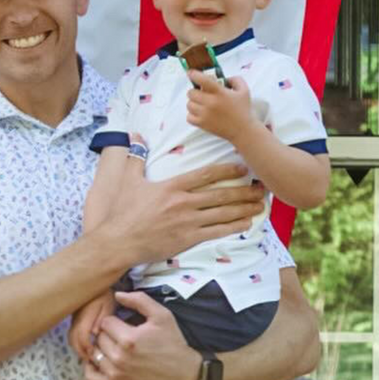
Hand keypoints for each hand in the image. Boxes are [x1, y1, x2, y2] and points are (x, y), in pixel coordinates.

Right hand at [69, 291, 115, 362]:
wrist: (91, 283)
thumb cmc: (103, 294)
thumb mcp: (107, 304)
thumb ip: (102, 318)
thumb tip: (95, 332)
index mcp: (84, 314)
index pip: (82, 334)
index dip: (87, 346)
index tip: (93, 353)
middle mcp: (76, 319)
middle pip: (73, 339)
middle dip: (81, 351)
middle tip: (91, 360)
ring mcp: (73, 320)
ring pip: (71, 338)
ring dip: (78, 349)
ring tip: (88, 357)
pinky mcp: (73, 321)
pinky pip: (72, 335)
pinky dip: (77, 344)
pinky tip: (86, 349)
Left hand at [85, 289, 201, 379]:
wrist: (184, 375)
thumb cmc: (173, 344)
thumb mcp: (162, 316)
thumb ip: (139, 300)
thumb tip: (117, 294)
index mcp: (129, 339)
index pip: (105, 322)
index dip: (114, 322)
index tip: (124, 326)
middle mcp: (119, 358)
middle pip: (98, 338)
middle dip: (108, 335)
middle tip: (120, 337)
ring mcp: (115, 375)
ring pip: (94, 355)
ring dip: (102, 350)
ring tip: (115, 349)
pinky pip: (90, 377)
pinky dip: (92, 368)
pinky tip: (103, 363)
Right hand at [105, 158, 264, 266]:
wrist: (118, 243)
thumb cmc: (121, 213)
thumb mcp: (127, 181)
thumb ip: (136, 158)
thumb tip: (136, 135)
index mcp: (172, 187)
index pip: (206, 174)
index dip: (227, 170)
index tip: (242, 169)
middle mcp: (184, 203)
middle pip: (221, 194)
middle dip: (243, 190)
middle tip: (260, 187)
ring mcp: (187, 222)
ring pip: (223, 213)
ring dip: (244, 208)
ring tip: (259, 204)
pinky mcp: (187, 240)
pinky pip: (216, 232)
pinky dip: (233, 227)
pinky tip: (246, 223)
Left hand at [186, 70, 253, 144]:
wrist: (242, 130)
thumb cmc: (243, 109)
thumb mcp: (244, 90)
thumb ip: (234, 79)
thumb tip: (223, 78)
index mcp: (220, 93)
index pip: (202, 80)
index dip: (193, 74)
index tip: (190, 73)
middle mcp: (211, 103)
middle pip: (191, 93)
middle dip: (195, 91)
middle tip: (202, 93)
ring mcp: (205, 114)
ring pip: (189, 104)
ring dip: (194, 102)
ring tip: (202, 104)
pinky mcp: (202, 124)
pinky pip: (189, 117)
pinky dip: (192, 114)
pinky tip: (200, 113)